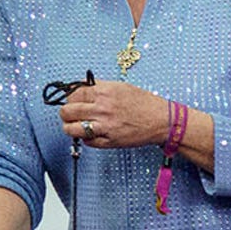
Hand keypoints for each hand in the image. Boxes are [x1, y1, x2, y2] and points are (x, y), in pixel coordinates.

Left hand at [56, 79, 175, 149]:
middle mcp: (102, 109)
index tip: (73, 101)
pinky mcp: (110, 141)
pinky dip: (86, 139)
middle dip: (66, 113)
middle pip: (67, 111)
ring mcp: (105, 126)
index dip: (70, 97)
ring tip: (75, 126)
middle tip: (71, 114)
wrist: (164, 121)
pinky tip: (92, 134)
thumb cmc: (145, 103)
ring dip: (70, 127)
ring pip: (71, 129)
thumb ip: (98, 87)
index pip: (72, 94)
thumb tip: (79, 88)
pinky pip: (87, 142)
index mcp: (103, 92)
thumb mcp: (120, 87)